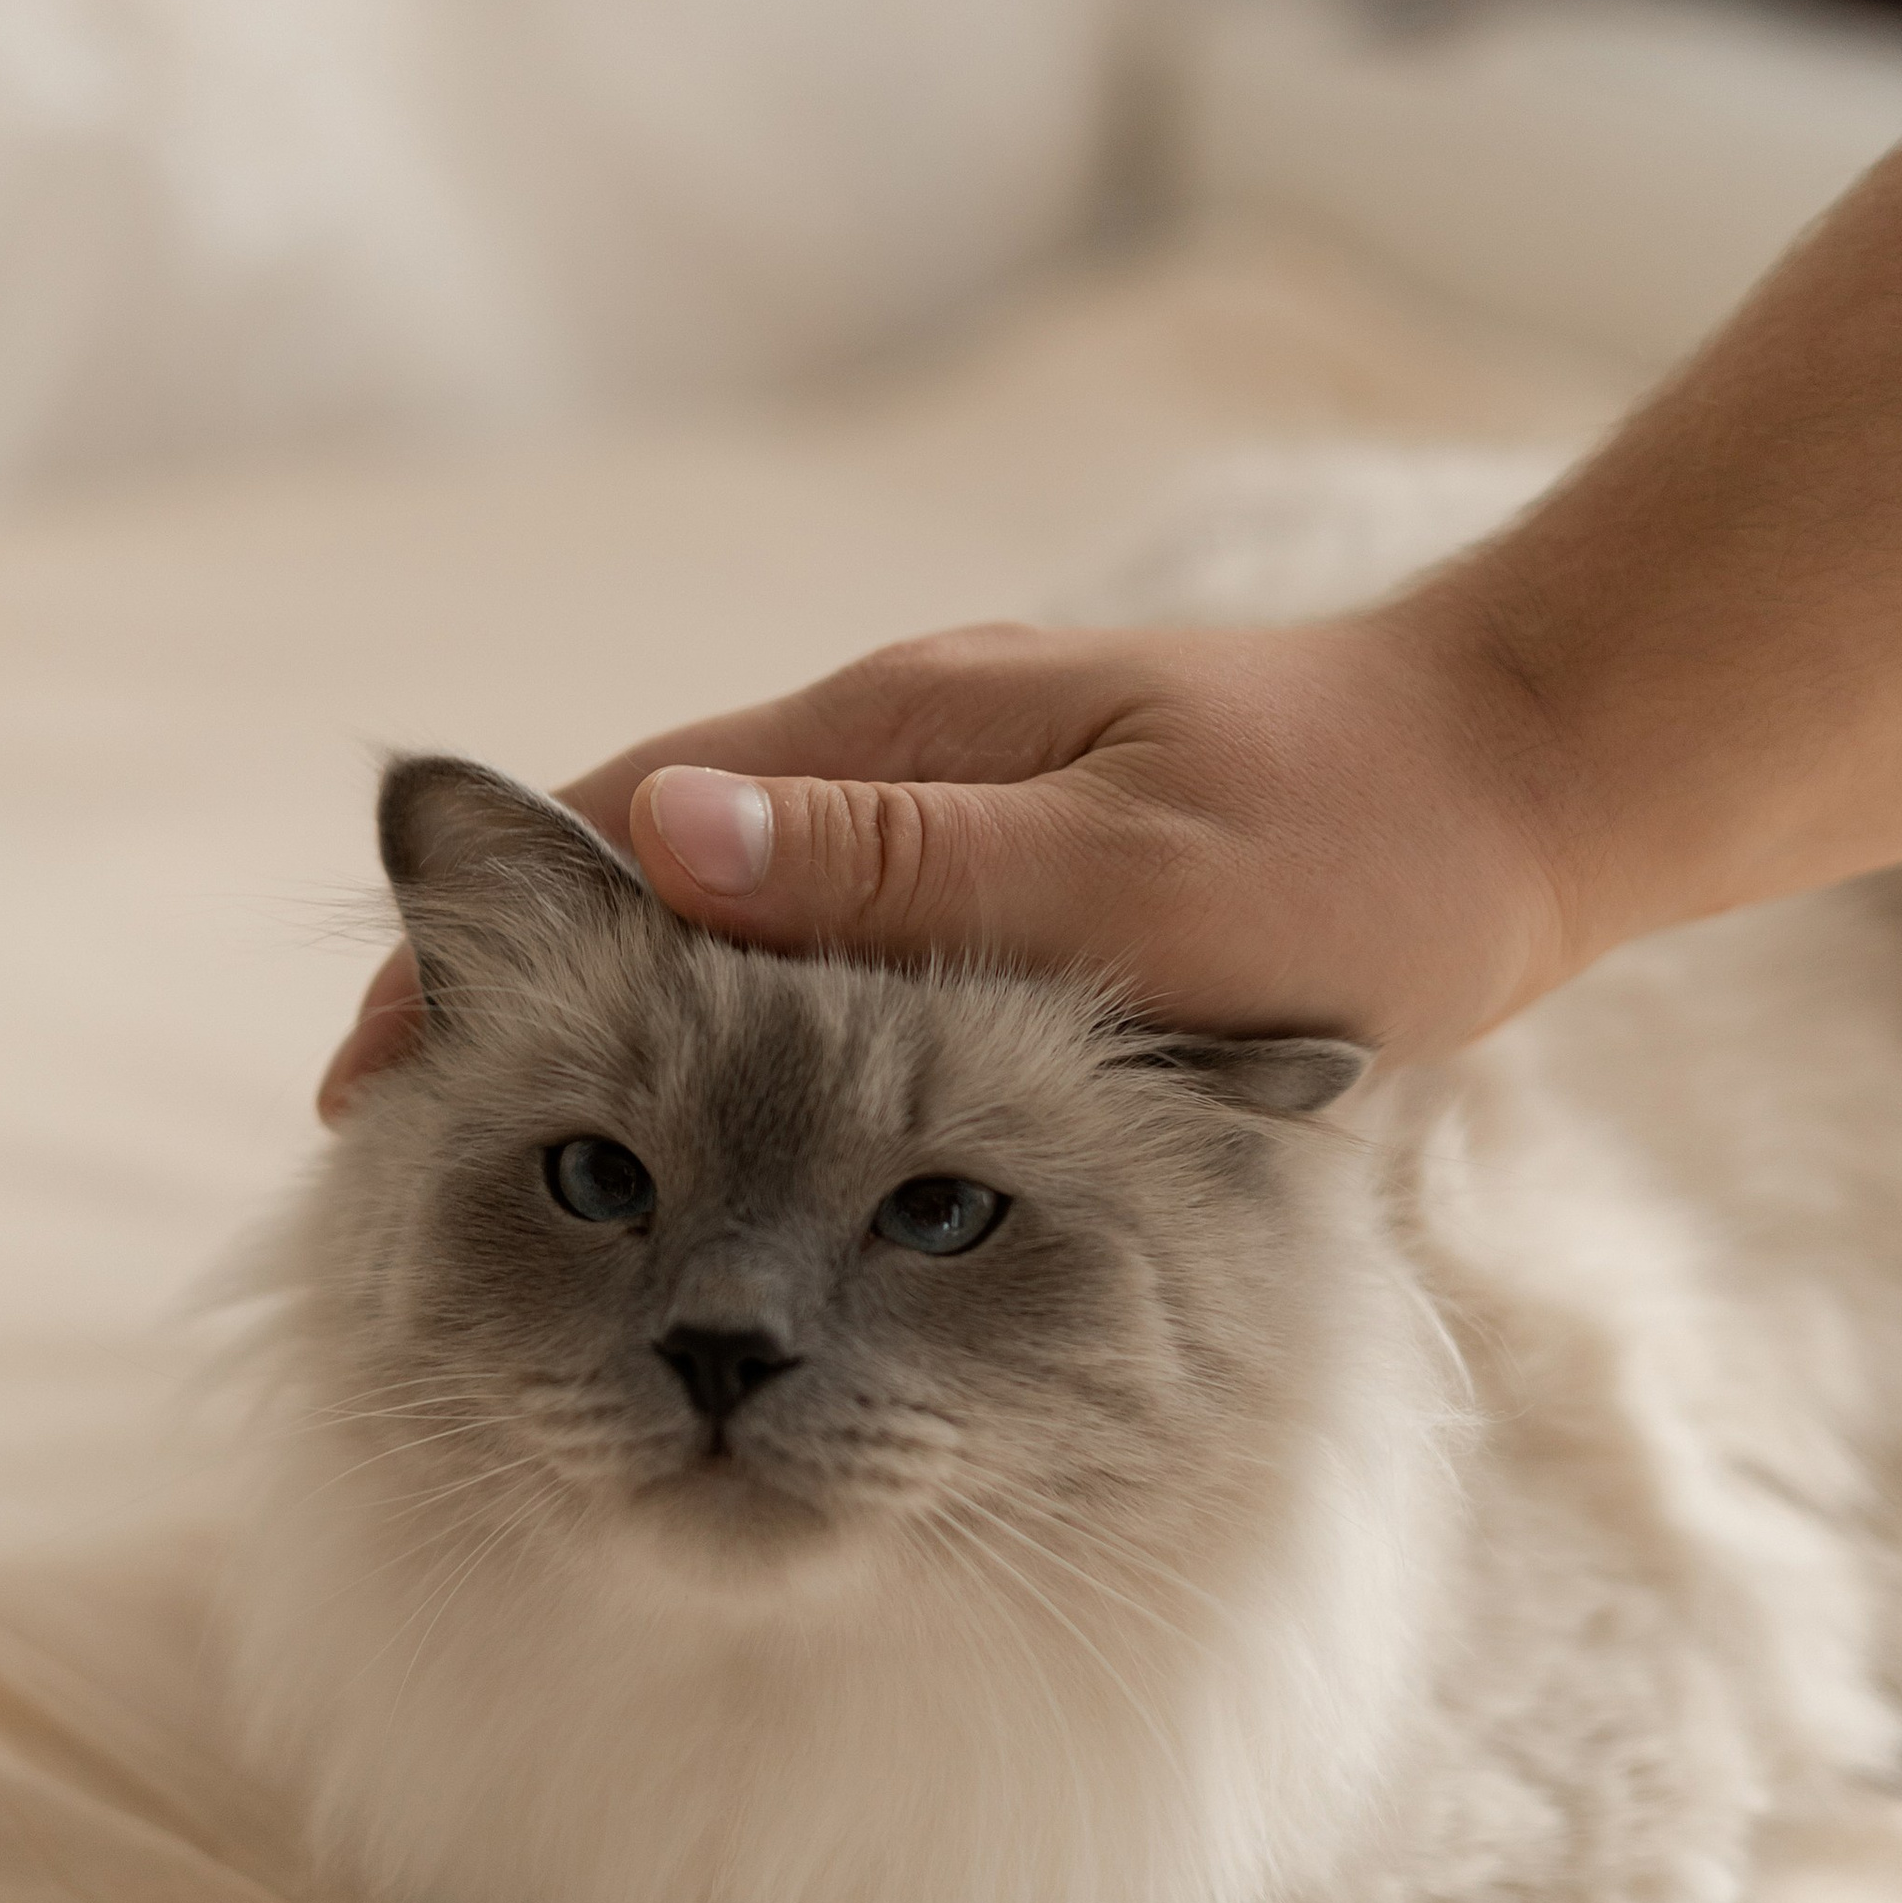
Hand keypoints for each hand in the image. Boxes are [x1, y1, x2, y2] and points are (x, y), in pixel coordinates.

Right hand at [317, 605, 1581, 1118]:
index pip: (618, 827)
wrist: (1526, 790)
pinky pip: (814, 961)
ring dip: (607, 1029)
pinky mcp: (997, 881)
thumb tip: (665, 838)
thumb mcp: (1133, 874)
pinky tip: (701, 1134)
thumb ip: (902, 864)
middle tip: (401, 1166)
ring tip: (515, 1175)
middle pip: (637, 875)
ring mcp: (941, 816)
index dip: (480, 952)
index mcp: (891, 727)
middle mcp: (889, 756)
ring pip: (719, 926)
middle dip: (511, 1004)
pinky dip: (726, 1040)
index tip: (375, 1085)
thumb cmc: (1361, 843)